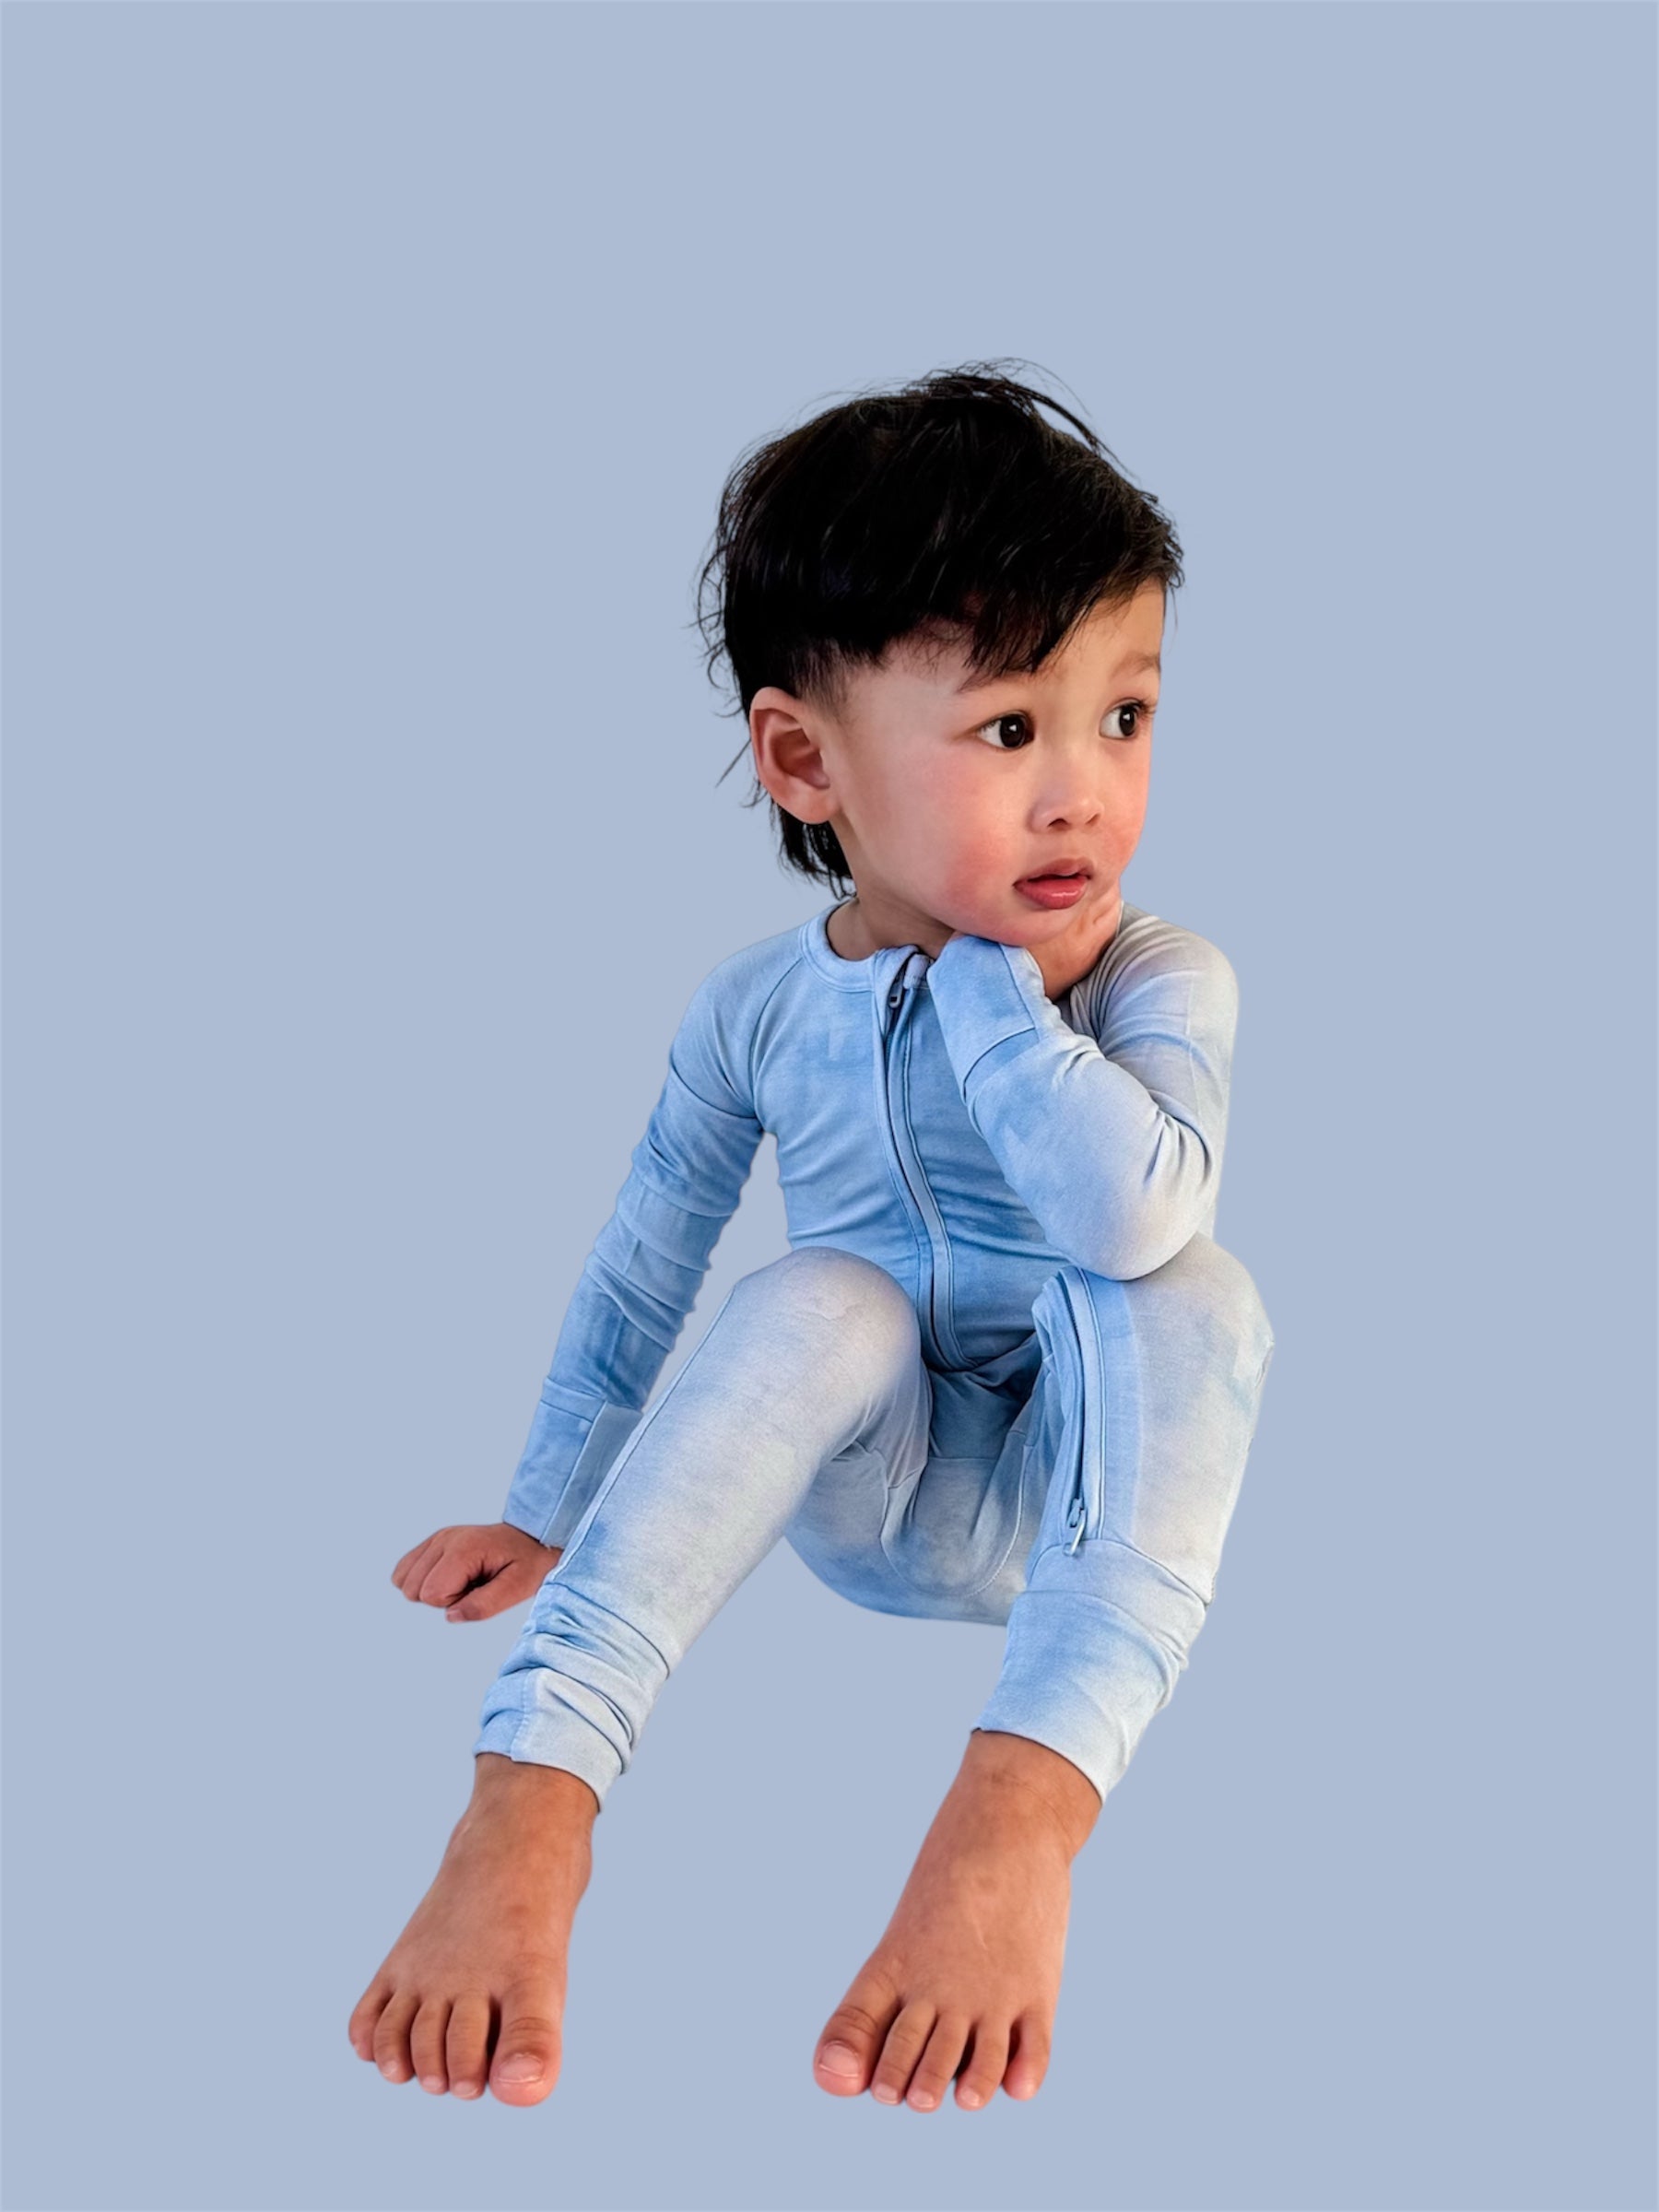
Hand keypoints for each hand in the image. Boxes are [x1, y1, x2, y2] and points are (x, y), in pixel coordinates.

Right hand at [390, 1521, 562, 1621]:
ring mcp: (436, 1539)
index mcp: (464, 1549)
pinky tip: (449, 1577)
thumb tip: (450, 1615)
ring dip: (431, 1589)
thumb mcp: (517, 1588)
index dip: (454, 1602)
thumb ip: (484, 1605)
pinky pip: (404, 1570)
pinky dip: (422, 1581)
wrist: (532, 1539)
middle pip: (412, 1589)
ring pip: (404, 1581)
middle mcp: (444, 1539)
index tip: (478, 1590)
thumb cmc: (528, 1564)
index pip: (431, 1594)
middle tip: (473, 1585)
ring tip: (464, 1580)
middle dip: (441, 1597)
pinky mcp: (432, 1542)